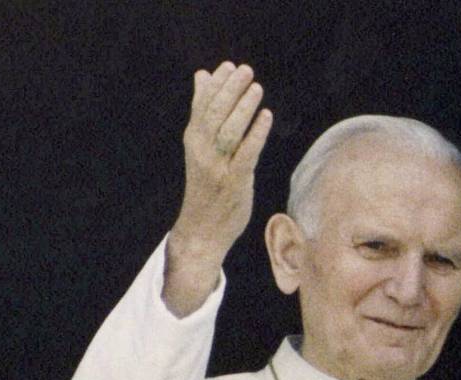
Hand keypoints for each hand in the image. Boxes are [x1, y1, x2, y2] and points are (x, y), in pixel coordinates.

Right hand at [163, 62, 273, 315]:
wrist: (201, 231)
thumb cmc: (206, 188)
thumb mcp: (201, 148)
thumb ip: (204, 113)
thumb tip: (202, 76)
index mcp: (193, 141)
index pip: (202, 106)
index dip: (216, 85)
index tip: (229, 66)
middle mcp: (202, 152)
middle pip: (215, 114)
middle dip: (230, 90)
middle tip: (246, 71)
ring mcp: (217, 167)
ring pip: (228, 131)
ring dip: (242, 108)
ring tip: (256, 88)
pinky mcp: (234, 182)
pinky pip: (246, 154)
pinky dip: (256, 134)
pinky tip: (266, 117)